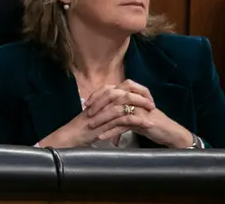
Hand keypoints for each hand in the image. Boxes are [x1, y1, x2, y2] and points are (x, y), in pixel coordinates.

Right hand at [38, 81, 155, 147]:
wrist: (71, 136)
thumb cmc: (83, 127)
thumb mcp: (95, 114)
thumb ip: (105, 108)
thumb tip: (118, 106)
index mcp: (100, 97)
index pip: (119, 88)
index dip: (134, 91)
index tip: (145, 98)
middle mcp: (102, 101)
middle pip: (125, 92)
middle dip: (140, 96)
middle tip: (152, 103)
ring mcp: (103, 111)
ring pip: (126, 103)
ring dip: (142, 107)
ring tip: (153, 112)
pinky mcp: (105, 123)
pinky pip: (125, 119)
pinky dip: (138, 121)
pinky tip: (148, 124)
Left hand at [86, 80, 193, 147]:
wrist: (169, 132)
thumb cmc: (149, 122)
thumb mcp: (133, 112)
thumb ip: (120, 108)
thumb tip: (101, 109)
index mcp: (131, 93)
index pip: (110, 88)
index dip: (97, 95)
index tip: (86, 104)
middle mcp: (134, 97)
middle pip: (112, 95)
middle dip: (97, 104)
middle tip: (88, 114)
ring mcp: (138, 107)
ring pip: (116, 110)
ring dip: (102, 118)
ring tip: (91, 126)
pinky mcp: (142, 120)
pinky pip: (123, 124)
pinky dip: (111, 131)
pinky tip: (102, 136)